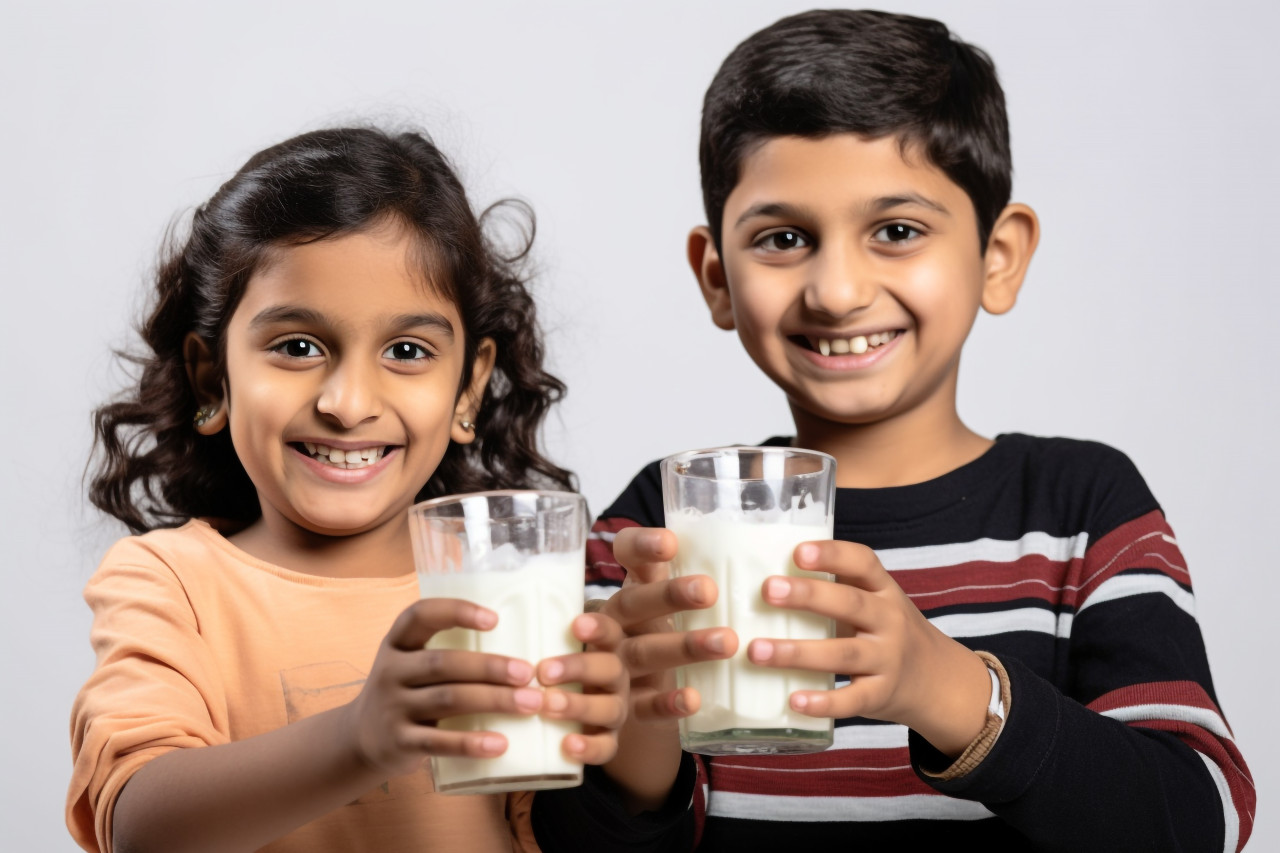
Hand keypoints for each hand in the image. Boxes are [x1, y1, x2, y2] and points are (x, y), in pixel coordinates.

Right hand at [345, 598, 541, 776]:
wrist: (361, 740)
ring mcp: (392, 707)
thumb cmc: (406, 693)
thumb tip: (520, 648)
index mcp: (397, 643)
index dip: (456, 612)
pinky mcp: (399, 742)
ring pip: (448, 699)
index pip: (420, 615)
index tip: (494, 619)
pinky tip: (500, 744)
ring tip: (530, 703)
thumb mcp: (412, 664)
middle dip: (489, 667)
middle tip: (528, 673)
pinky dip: (471, 743)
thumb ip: (449, 653)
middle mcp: (391, 671)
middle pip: (443, 663)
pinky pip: (439, 743)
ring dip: (493, 700)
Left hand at [535, 612, 628, 764]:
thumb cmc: (557, 669)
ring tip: (547, 706)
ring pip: (610, 708)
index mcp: (607, 649)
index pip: (610, 632)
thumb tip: (495, 611)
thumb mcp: (554, 647)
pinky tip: (568, 745)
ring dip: (579, 706)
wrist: (580, 710)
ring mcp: (615, 709)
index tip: (575, 625)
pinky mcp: (608, 740)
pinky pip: (607, 748)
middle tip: (544, 672)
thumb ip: (540, 633)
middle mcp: (616, 678)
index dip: (598, 628)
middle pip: (611, 668)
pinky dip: (590, 748)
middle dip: (578, 668)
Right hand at [600, 527, 737, 723]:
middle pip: (635, 603)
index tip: (670, 542)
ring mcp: (616, 663)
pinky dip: (667, 702)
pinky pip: (644, 705)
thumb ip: (688, 581)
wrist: (613, 699)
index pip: (625, 556)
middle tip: (709, 590)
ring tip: (728, 642)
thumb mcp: (659, 605)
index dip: (641, 547)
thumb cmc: (652, 638)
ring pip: (645, 652)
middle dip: (669, 596)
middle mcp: (615, 622)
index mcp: (629, 589)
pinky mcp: (624, 706)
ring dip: (684, 647)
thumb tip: (760, 552)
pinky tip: (694, 699)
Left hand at [748, 540, 990, 755]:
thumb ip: (835, 588)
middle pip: (850, 604)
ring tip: (756, 650)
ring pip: (843, 653)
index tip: (798, 551)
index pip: (863, 563)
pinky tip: (794, 699)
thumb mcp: (876, 602)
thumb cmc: (887, 632)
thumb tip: (764, 574)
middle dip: (807, 595)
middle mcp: (889, 621)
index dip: (832, 554)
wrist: (937, 680)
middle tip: (768, 590)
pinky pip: (852, 700)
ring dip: (798, 652)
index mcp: (883, 590)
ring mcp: (887, 660)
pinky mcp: (881, 695)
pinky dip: (823, 702)